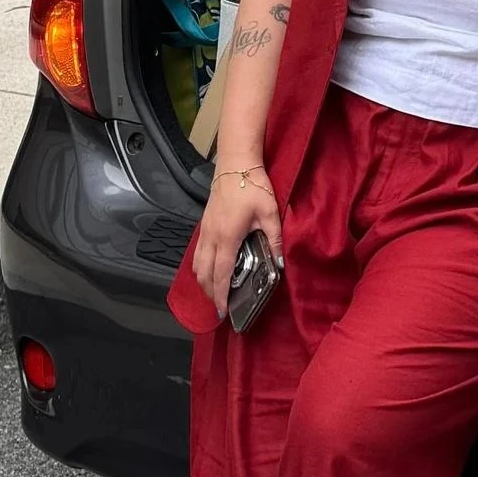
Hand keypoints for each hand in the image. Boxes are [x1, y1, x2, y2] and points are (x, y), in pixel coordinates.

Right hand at [193, 165, 282, 314]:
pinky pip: (197, 253)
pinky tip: (211, 269)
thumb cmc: (253, 188)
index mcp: (227, 238)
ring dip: (204, 281)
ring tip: (216, 291)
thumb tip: (280, 264)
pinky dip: (201, 267)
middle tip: (222, 306)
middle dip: (210, 293)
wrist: (235, 165)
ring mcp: (205, 231)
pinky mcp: (204, 225)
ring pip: (197, 264)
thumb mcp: (270, 214)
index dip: (220, 295)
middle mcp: (211, 237)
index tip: (223, 311)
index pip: (220, 274)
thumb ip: (274, 240)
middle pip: (203, 274)